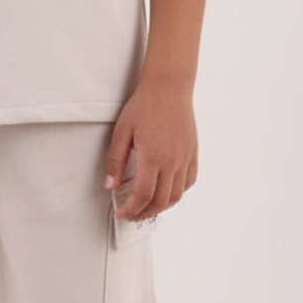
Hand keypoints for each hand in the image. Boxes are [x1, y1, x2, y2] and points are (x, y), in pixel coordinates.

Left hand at [103, 78, 197, 220]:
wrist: (169, 88)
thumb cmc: (144, 106)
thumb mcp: (121, 132)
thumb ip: (115, 161)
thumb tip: (110, 185)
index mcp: (152, 157)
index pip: (142, 196)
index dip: (131, 210)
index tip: (122, 213)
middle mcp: (172, 162)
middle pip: (160, 201)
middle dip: (143, 213)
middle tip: (131, 214)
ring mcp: (185, 159)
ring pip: (176, 196)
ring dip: (160, 207)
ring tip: (146, 207)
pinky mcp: (192, 154)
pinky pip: (188, 182)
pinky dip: (177, 193)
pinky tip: (165, 191)